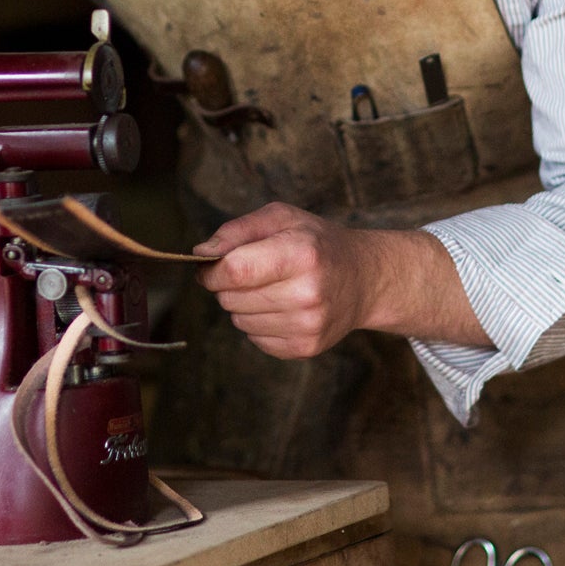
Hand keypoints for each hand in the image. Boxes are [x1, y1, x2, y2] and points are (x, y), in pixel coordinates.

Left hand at [192, 203, 378, 358]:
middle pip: (231, 298)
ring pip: (238, 321)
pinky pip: (254, 338)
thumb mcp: (280, 218)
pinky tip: (281, 306)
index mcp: (301, 255)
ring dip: (244, 305)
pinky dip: (258, 322)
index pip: (234, 271)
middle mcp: (307, 294)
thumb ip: (236, 231)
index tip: (211, 265)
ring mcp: (308, 325)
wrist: (363, 278)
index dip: (212, 269)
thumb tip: (201, 255)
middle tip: (253, 271)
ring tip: (272, 287)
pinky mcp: (306, 347)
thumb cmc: (316, 242)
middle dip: (228, 285)